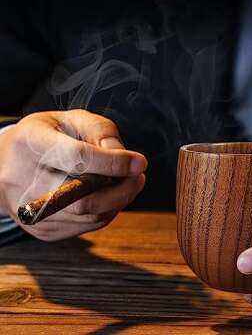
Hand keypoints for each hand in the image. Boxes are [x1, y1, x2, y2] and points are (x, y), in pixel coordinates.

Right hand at [0, 109, 146, 240]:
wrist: (6, 166)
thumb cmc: (46, 137)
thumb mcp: (71, 120)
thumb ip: (101, 131)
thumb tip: (124, 158)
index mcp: (31, 145)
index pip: (77, 159)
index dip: (114, 163)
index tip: (139, 163)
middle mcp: (25, 182)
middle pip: (84, 198)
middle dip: (122, 189)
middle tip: (138, 176)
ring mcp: (32, 211)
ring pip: (90, 215)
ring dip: (118, 200)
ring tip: (126, 182)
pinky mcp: (42, 229)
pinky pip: (86, 226)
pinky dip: (106, 211)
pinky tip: (108, 195)